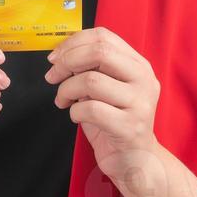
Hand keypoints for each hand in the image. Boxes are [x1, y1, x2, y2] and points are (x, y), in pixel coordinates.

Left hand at [44, 26, 160, 179]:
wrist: (135, 160)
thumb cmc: (114, 121)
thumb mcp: (106, 88)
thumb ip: (91, 69)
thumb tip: (61, 55)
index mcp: (138, 65)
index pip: (104, 36)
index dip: (73, 42)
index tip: (55, 57)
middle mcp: (144, 80)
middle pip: (99, 52)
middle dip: (67, 62)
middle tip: (52, 76)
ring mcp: (140, 103)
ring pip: (90, 81)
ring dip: (66, 90)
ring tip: (63, 101)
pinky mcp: (129, 127)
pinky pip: (90, 109)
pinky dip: (74, 112)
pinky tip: (77, 117)